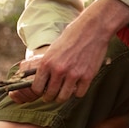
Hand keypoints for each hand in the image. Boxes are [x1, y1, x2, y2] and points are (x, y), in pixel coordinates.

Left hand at [10, 0, 128, 103]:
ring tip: (63, 93)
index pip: (36, 88)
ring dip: (62, 97)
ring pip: (63, 97)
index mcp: (46, 63)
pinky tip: (76, 87)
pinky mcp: (87, 76)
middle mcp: (58, 70)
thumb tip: (41, 82)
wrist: (91, 30)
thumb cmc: (70, 38)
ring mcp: (73, 74)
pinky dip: (77, 92)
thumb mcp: (51, 51)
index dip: (39, 91)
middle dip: (49, 97)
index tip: (42, 91)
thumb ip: (46, 66)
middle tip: (52, 95)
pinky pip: (79, 94)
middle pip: (50, 95)